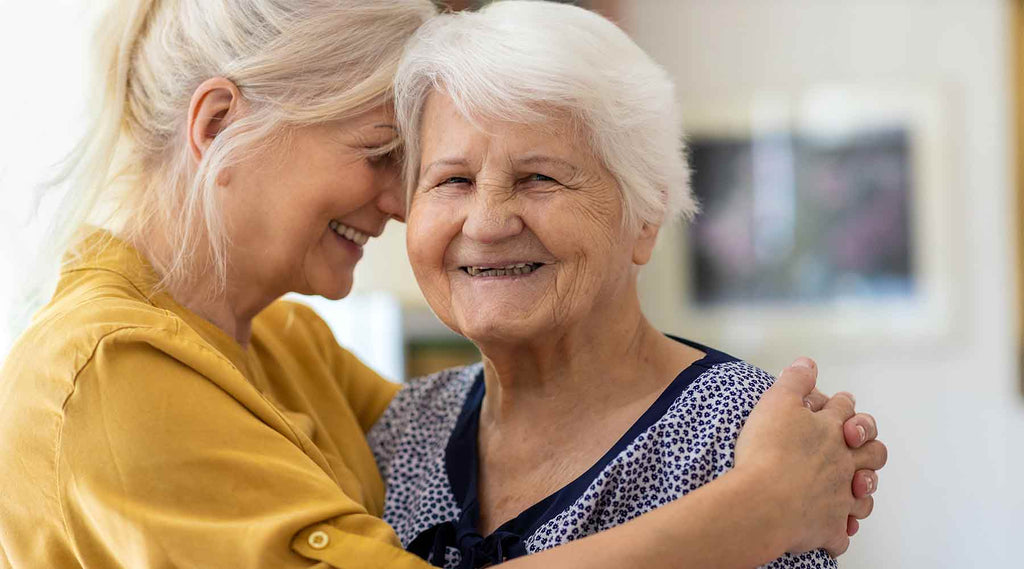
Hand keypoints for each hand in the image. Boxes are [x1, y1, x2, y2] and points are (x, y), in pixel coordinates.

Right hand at [734, 358, 887, 556]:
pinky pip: (841, 534)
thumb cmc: (766, 451)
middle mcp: (842, 462)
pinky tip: (834, 528)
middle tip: (858, 444)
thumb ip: (795, 380)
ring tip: (853, 487)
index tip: (841, 404)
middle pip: (873, 452)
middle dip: (869, 446)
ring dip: (861, 489)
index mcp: (830, 430)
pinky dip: (840, 531)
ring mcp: (839, 497)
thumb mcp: (775, 402)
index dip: (843, 404)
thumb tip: (808, 363)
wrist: (761, 501)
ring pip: (864, 494)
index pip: (845, 409)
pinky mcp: (828, 527)